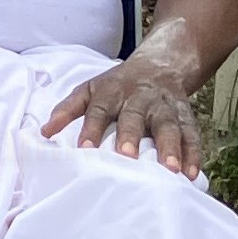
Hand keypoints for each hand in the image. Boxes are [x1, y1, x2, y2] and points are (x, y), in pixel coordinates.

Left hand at [42, 55, 205, 175]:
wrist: (160, 64)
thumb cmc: (117, 85)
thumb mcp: (89, 90)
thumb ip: (67, 109)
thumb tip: (44, 132)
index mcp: (112, 92)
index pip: (98, 110)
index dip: (90, 129)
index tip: (83, 149)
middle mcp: (140, 98)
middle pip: (136, 116)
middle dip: (132, 135)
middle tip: (127, 156)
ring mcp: (165, 106)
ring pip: (169, 125)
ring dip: (171, 147)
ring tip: (171, 171)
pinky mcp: (185, 116)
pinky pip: (191, 134)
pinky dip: (193, 154)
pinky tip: (191, 174)